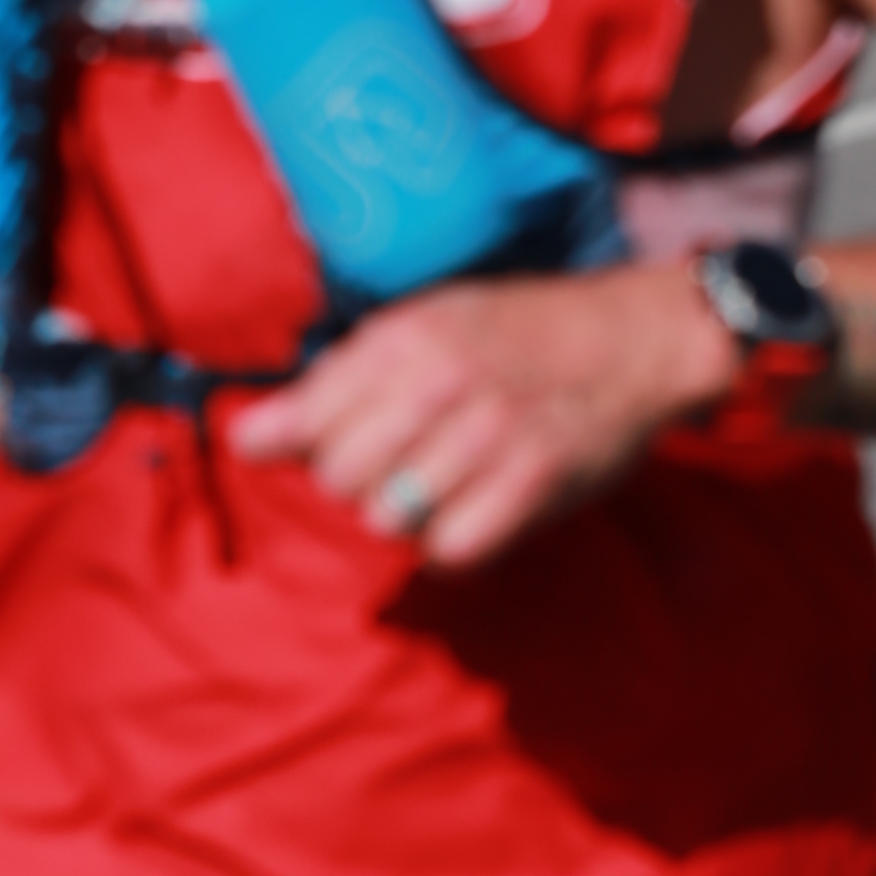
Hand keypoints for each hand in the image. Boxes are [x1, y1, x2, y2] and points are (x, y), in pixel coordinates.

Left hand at [223, 267, 738, 569]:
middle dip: (355, 482)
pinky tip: (469, 510)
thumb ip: (333, 384)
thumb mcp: (420, 327)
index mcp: (403, 337)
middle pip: (339, 479)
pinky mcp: (532, 482)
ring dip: (405, 513)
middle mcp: (440, 383)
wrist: (631, 338)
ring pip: (389, 518)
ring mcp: (488, 434)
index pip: (306, 424)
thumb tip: (245, 440)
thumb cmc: (513, 334)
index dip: (308, 446)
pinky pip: (450, 548)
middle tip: (400, 461)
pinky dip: (450, 543)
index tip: (333, 443)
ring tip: (440, 482)